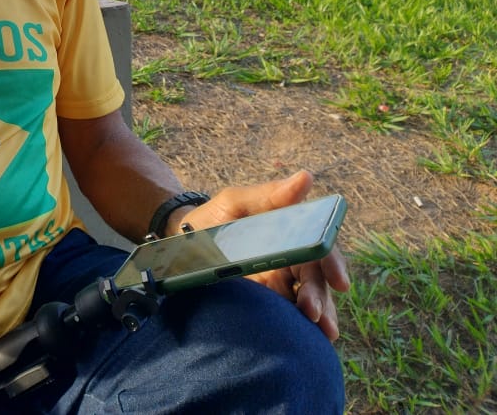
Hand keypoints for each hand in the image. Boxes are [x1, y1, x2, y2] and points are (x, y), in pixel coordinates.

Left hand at [178, 170, 350, 340]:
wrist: (180, 243)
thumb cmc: (212, 218)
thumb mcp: (234, 202)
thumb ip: (268, 195)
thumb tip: (306, 178)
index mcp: (289, 235)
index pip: (319, 250)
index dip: (332, 264)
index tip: (338, 280)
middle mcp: (289, 261)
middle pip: (315, 280)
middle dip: (320, 297)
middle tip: (313, 312)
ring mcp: (277, 284)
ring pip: (306, 301)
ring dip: (317, 315)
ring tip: (319, 332)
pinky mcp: (264, 304)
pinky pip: (285, 316)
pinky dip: (299, 328)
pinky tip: (305, 340)